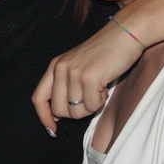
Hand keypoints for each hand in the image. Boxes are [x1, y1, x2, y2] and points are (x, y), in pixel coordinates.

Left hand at [32, 0, 163, 132]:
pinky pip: (92, 107)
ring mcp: (74, 73)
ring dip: (91, 106)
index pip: (38, 98)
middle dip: (76, 112)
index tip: (52, 129)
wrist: (125, 35)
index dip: (44, 117)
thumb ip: (65, 85)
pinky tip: (105, 87)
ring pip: (76, 111)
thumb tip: (58, 115)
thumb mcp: (77, 65)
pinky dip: (101, 102)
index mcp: (55, 66)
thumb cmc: (105, 53)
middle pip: (59, 110)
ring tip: (99, 89)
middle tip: (90, 98)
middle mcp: (60, 68)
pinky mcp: (89, 78)